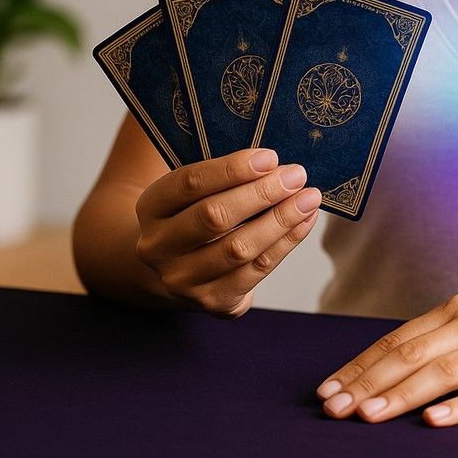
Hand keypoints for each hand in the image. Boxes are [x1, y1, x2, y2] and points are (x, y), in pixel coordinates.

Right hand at [134, 148, 320, 318]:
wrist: (180, 268)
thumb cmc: (195, 214)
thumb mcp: (192, 190)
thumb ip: (222, 172)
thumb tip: (272, 159)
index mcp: (150, 207)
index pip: (189, 183)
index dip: (232, 169)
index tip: (270, 157)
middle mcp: (158, 246)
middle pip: (214, 216)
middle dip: (261, 193)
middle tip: (296, 175)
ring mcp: (182, 279)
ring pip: (239, 248)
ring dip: (280, 219)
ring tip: (308, 197)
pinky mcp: (212, 301)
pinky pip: (256, 270)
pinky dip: (286, 242)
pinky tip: (304, 221)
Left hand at [314, 292, 457, 426]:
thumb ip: (437, 341)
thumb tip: (383, 369)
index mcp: (456, 310)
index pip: (396, 341)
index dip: (359, 366)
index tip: (327, 390)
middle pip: (411, 355)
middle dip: (367, 384)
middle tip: (334, 409)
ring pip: (443, 373)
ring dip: (402, 396)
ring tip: (369, 416)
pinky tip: (435, 421)